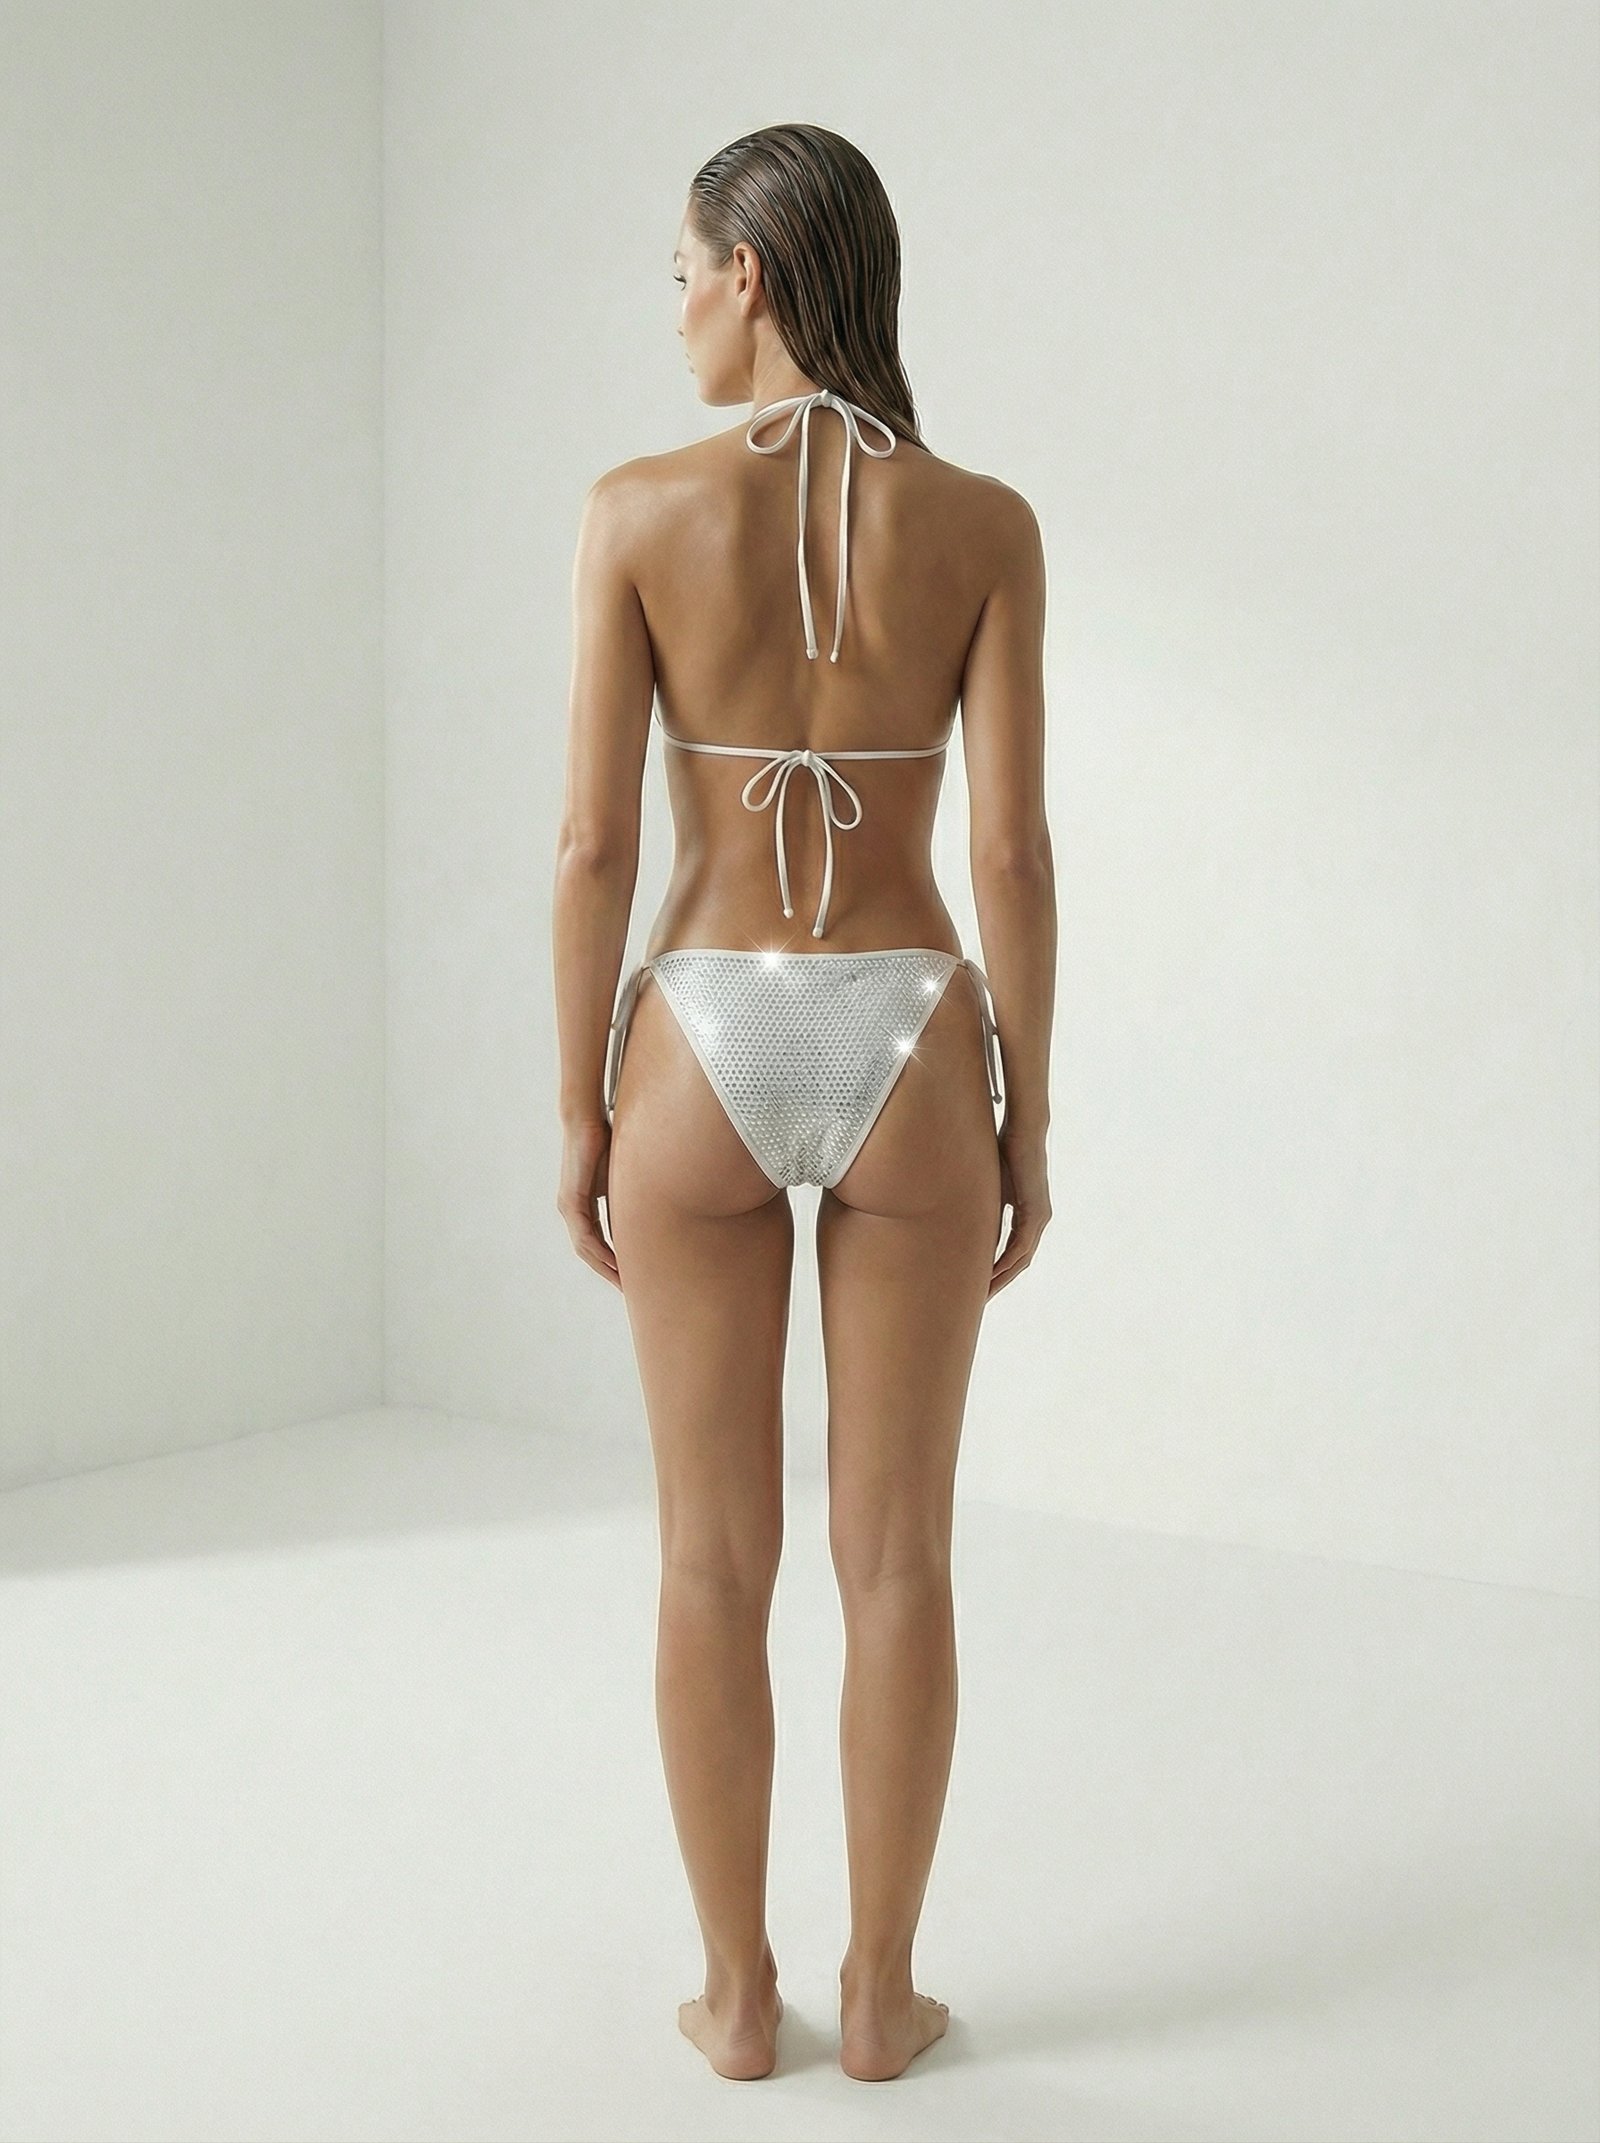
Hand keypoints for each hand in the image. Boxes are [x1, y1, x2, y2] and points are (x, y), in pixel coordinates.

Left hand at [557, 1116, 621, 1289]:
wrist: (586, 1119)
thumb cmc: (606, 1141)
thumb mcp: (621, 1177)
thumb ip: (628, 1197)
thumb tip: (647, 1214)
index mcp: (584, 1205)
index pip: (597, 1241)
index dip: (612, 1261)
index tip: (629, 1276)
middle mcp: (572, 1210)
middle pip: (589, 1252)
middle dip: (608, 1272)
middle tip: (627, 1290)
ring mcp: (569, 1207)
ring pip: (585, 1248)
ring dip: (605, 1267)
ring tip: (623, 1283)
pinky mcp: (571, 1200)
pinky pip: (585, 1235)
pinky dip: (600, 1251)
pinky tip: (615, 1263)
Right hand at [989, 1125, 1050, 1296]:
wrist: (1024, 1130)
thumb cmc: (1005, 1151)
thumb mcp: (990, 1187)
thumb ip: (983, 1207)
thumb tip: (963, 1223)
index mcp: (1027, 1215)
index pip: (1012, 1252)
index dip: (996, 1270)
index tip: (978, 1285)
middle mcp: (1038, 1220)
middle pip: (1019, 1263)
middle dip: (999, 1282)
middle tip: (980, 1301)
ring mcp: (1040, 1217)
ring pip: (1022, 1259)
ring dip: (1002, 1278)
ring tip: (982, 1295)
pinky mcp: (1037, 1212)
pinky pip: (1022, 1246)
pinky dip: (1006, 1262)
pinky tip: (990, 1274)